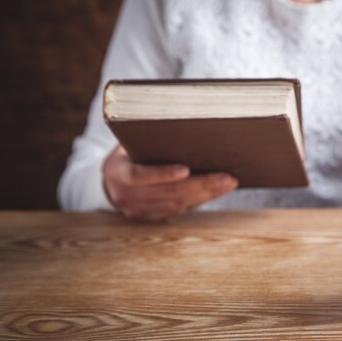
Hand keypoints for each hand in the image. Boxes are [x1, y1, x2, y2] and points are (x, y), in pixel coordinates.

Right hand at [103, 146, 237, 221]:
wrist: (112, 178)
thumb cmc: (127, 150)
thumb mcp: (129, 141)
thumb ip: (149, 138)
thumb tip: (184, 123)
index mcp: (118, 173)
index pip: (139, 176)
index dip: (163, 174)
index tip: (186, 169)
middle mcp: (126, 196)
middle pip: (168, 193)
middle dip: (201, 184)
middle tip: (227, 177)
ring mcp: (139, 210)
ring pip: (178, 204)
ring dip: (207, 194)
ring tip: (229, 182)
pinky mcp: (153, 217)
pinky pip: (181, 210)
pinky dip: (201, 200)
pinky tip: (218, 191)